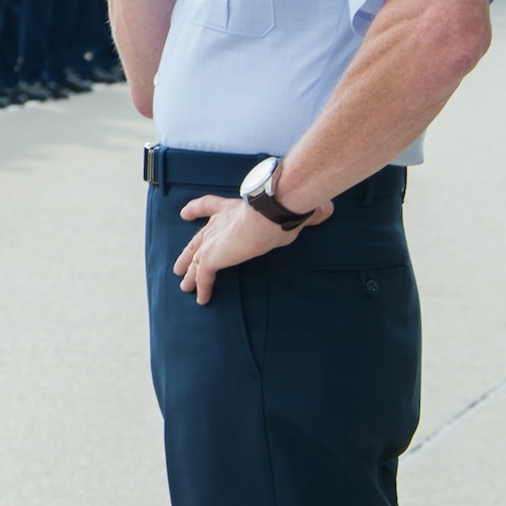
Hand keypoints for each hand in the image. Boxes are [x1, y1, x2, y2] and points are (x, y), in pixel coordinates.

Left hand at [171, 193, 334, 304]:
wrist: (270, 212)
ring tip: (184, 285)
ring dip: (190, 274)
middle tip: (179, 264)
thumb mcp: (293, 210)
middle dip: (188, 252)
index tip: (185, 213)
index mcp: (232, 208)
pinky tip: (201, 299)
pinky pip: (204, 277)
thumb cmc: (283, 208)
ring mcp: (213, 240)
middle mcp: (218, 223)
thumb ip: (307, 213)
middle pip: (197, 239)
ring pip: (196, 261)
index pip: (208, 205)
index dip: (196, 209)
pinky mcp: (212, 257)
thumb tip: (327, 211)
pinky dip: (202, 288)